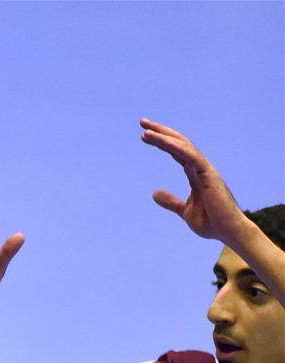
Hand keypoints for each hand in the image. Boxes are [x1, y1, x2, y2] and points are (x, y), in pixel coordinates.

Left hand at [140, 118, 253, 244]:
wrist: (228, 232)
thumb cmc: (211, 222)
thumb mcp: (184, 211)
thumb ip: (170, 201)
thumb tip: (154, 193)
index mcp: (194, 174)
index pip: (175, 152)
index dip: (161, 142)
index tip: (144, 136)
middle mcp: (199, 168)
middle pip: (178, 143)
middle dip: (160, 132)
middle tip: (142, 122)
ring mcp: (205, 170)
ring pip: (183, 146)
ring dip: (164, 137)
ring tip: (145, 131)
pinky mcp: (208, 175)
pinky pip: (191, 157)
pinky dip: (177, 148)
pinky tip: (163, 141)